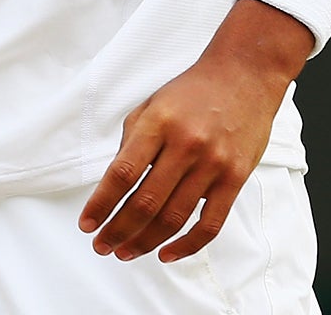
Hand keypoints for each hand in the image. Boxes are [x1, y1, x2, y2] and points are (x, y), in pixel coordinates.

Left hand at [78, 0, 310, 263]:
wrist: (243, 76)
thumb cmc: (191, 92)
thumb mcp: (151, 105)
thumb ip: (131, 143)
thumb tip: (113, 187)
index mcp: (157, 123)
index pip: (122, 173)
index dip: (101, 204)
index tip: (86, 224)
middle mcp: (185, 144)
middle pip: (145, 202)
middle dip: (118, 230)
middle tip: (102, 246)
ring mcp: (213, 163)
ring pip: (174, 218)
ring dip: (146, 242)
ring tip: (126, 252)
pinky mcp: (235, 178)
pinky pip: (210, 224)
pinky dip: (187, 246)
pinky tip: (166, 254)